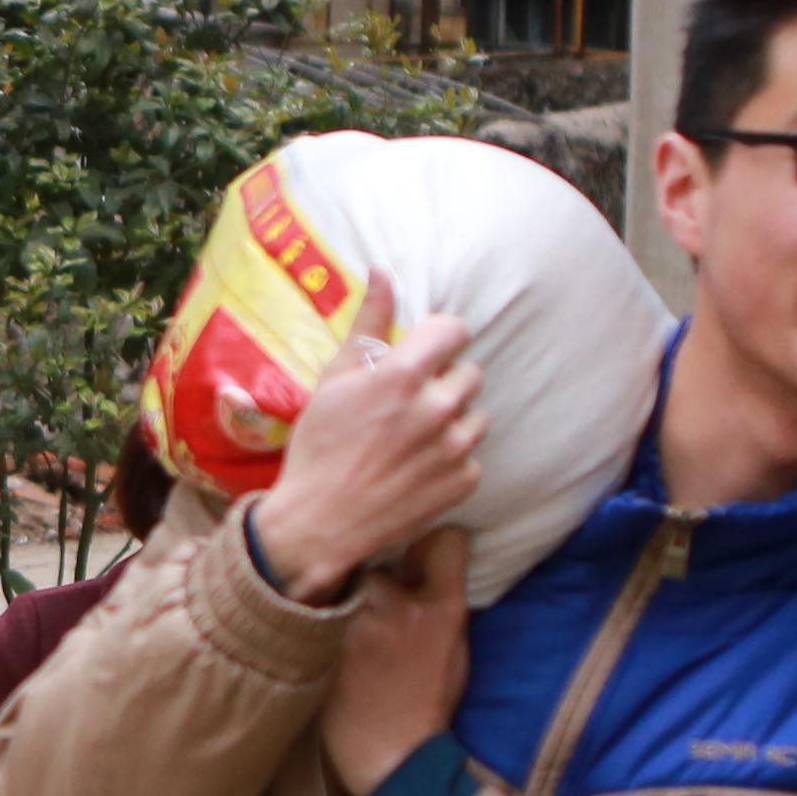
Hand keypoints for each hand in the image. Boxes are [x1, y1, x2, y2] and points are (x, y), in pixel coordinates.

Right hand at [253, 328, 487, 601]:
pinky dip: (452, 458)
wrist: (320, 523)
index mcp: (404, 376)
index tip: (423, 352)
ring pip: (476, 414)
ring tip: (415, 437)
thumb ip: (368, 323)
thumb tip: (383, 272)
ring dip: (453, 419)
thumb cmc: (319, 447)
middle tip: (409, 403)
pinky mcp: (465, 481)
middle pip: (469, 372)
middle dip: (443, 381)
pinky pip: (473, 455)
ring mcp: (456, 448)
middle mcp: (438, 408)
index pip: (455, 330)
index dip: (439, 339)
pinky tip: (418, 467)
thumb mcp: (334, 378)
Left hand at [320, 526, 474, 794]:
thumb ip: (444, 598)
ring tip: (350, 595)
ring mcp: (357, 621)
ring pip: (350, 568)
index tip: (426, 540)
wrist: (390, 756)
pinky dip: (325, 598)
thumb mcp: (456, 648)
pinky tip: (323, 613)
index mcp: (443, 610)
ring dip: (350, 574)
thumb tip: (431, 553)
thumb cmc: (427, 704)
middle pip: (387, 543)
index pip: (445, 540)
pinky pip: (323, 596)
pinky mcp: (323, 637)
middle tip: (381, 564)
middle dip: (384, 549)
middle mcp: (400, 608)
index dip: (436, 536)